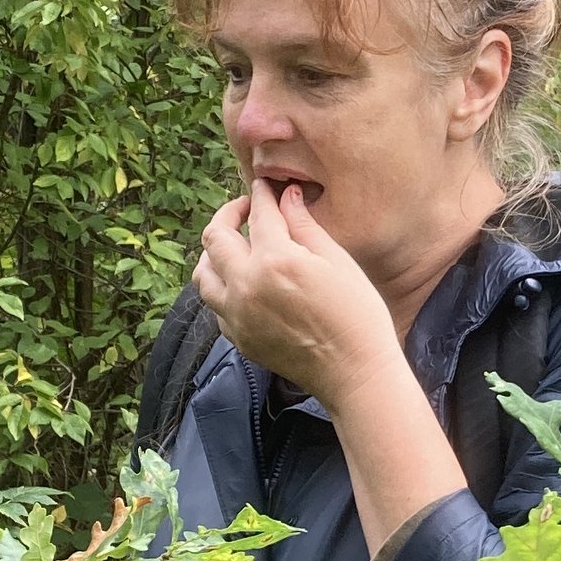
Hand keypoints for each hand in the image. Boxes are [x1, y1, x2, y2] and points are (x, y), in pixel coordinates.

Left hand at [194, 176, 404, 411]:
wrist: (355, 373)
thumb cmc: (357, 315)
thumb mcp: (337, 261)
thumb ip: (304, 225)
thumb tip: (286, 197)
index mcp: (275, 260)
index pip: (258, 214)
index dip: (262, 194)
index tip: (265, 188)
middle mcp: (246, 286)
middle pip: (215, 238)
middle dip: (228, 215)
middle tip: (246, 211)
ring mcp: (237, 315)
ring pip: (203, 274)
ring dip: (214, 253)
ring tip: (233, 247)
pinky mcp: (239, 338)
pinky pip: (215, 305)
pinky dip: (221, 288)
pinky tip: (241, 284)